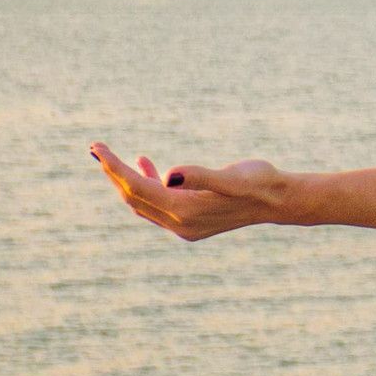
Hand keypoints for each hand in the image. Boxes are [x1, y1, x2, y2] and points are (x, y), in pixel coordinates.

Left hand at [90, 144, 291, 240]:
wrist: (279, 200)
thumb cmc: (259, 182)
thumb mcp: (232, 176)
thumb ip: (200, 177)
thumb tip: (169, 174)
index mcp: (184, 211)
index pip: (138, 188)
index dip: (115, 168)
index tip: (97, 148)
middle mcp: (179, 224)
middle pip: (134, 197)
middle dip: (113, 173)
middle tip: (96, 148)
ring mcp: (184, 226)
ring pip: (143, 202)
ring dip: (126, 180)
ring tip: (111, 157)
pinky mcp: (190, 222)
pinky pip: (157, 205)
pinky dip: (146, 185)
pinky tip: (148, 166)